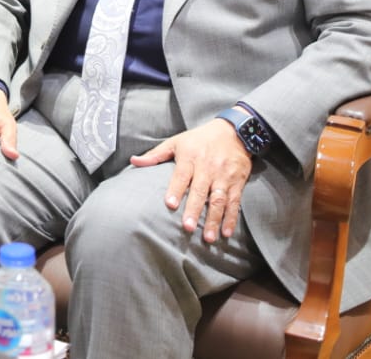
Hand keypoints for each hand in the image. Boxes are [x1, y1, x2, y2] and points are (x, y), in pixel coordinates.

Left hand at [130, 118, 252, 242]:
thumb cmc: (200, 139)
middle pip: (200, 191)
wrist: (234, 132)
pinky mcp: (237, 183)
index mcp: (191, 158)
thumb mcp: (176, 142)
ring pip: (218, 200)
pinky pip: (234, 202)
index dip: (176, 190)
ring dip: (214, 219)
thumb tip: (133, 161)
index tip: (169, 204)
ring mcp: (223, 177)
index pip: (182, 175)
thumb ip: (155, 155)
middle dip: (194, 209)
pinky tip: (226, 232)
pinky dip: (231, 218)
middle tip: (187, 227)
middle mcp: (208, 168)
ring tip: (207, 237)